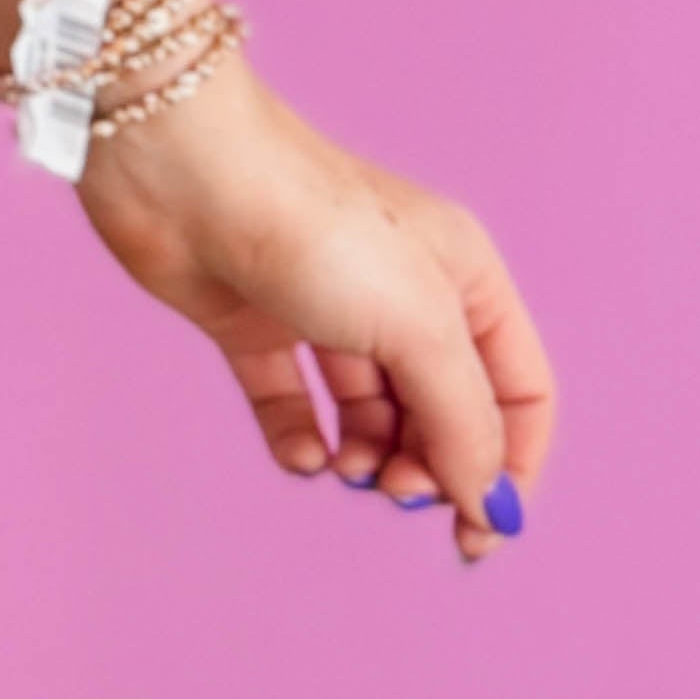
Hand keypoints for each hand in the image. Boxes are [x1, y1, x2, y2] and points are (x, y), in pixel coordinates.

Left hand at [75, 59, 555, 568]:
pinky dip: (300, 440)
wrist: (182, 169)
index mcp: (464, 279)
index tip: (482, 529)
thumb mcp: (419, 327)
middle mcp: (401, 291)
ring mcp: (323, 305)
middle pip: (443, 409)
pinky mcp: (252, 320)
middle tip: (395, 490)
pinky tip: (301, 456)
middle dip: (429, 463)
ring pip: (370, 411)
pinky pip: (291, 400)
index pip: (517, 392)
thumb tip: (493, 506)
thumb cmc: (312, 226)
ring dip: (369, 456)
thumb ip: (463, 422)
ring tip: (348, 469)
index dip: (510, 465)